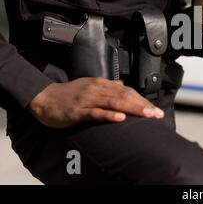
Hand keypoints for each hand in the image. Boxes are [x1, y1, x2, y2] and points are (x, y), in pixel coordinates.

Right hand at [28, 78, 163, 128]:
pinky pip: (95, 113)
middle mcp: (97, 89)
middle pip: (124, 97)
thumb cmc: (69, 95)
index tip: (155, 110)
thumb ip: (108, 87)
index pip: (127, 92)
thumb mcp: (91, 87)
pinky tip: (120, 119)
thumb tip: (123, 86)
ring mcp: (87, 99)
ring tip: (146, 115)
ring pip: (113, 103)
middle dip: (142, 105)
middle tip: (157, 114)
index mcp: (102, 84)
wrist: (44, 98)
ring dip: (132, 109)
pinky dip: (109, 115)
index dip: (142, 100)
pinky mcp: (77, 111)